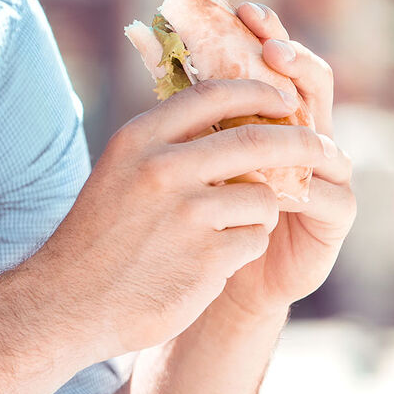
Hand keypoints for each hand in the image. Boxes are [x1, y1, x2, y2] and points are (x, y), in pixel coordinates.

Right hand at [29, 77, 330, 359]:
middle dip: (301, 143)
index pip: (212, 94)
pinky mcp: (208, 257)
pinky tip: (210, 260)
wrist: (71, 302)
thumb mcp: (120, 170)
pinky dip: (244, 248)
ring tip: (224, 230)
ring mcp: (188, 213)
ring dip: (259, 212)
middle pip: (257, 141)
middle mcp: (163, 168)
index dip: (258, 92)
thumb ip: (167, 143)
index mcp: (138, 139)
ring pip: (263, 197)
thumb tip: (228, 114)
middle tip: (322, 148)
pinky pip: (256, 239)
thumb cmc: (100, 234)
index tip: (284, 97)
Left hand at [215, 3, 356, 321]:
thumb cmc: (205, 206)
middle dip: (294, 62)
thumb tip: (152, 42)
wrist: (220, 273)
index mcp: (274, 113)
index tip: (244, 9)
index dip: (267, 33)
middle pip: (313, 86)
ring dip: (302, 123)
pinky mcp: (335, 217)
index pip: (277, 61)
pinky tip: (280, 182)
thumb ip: (191, 105)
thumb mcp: (195, 149)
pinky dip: (304, 187)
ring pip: (324, 139)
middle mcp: (307, 136)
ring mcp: (328, 174)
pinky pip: (328, 195)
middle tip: (271, 49)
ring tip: (280, 107)